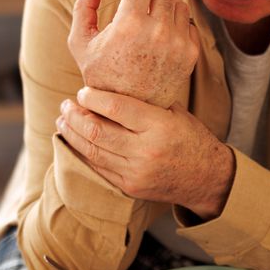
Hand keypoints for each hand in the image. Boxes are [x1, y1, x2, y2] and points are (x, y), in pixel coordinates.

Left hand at [56, 86, 234, 218]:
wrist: (207, 177)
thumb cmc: (189, 136)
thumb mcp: (174, 111)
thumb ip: (145, 100)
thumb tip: (110, 82)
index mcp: (159, 126)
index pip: (116, 108)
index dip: (93, 98)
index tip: (82, 91)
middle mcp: (146, 150)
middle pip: (97, 131)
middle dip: (75, 115)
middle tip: (65, 104)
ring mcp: (136, 172)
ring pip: (92, 151)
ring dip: (72, 134)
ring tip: (63, 120)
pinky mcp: (129, 187)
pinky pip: (98, 167)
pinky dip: (82, 152)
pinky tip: (74, 139)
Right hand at [67, 0, 198, 108]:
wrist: (128, 111)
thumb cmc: (101, 75)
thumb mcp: (80, 43)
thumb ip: (83, 7)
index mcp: (129, 24)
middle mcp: (157, 32)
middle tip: (140, 11)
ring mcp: (177, 43)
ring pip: (179, 3)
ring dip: (166, 9)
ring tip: (151, 24)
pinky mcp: (191, 54)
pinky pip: (189, 23)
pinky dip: (177, 26)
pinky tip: (162, 40)